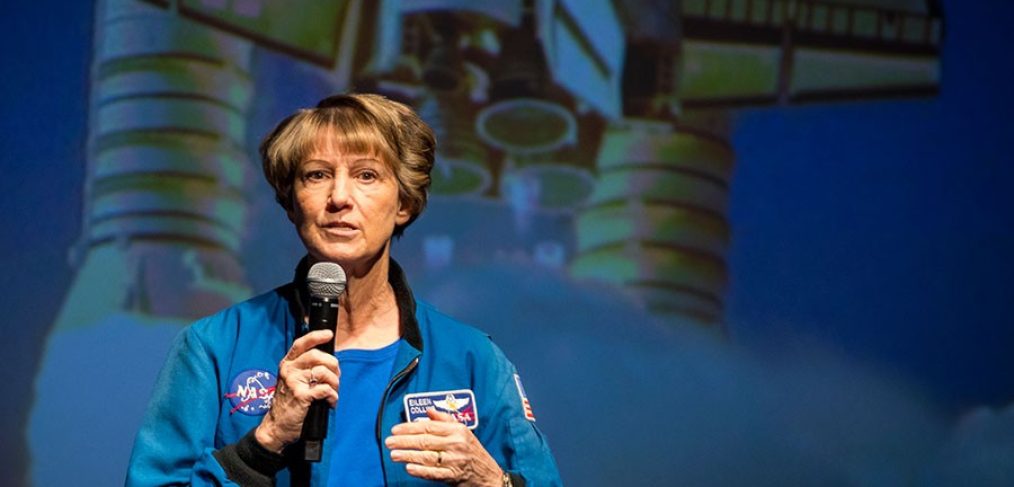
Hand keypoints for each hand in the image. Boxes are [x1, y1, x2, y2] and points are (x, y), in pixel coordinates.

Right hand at [255, 329, 339, 452]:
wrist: (277, 427)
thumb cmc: (288, 403)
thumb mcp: (290, 381)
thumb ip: (305, 368)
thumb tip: (329, 361)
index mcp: (287, 364)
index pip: (301, 344)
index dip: (316, 336)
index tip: (329, 334)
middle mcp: (289, 371)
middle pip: (317, 356)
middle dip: (333, 365)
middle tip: (336, 376)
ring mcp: (294, 383)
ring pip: (323, 372)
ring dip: (335, 382)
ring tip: (334, 391)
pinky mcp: (302, 397)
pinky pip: (325, 390)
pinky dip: (333, 396)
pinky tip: (331, 402)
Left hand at [385, 409, 503, 486]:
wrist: (488, 475)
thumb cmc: (473, 452)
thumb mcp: (463, 431)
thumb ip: (445, 420)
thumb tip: (428, 411)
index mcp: (457, 430)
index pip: (428, 427)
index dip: (409, 427)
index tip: (395, 429)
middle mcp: (456, 443)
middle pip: (425, 441)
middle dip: (404, 441)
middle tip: (389, 442)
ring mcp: (455, 460)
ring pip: (427, 456)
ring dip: (408, 455)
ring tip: (393, 455)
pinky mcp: (453, 475)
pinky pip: (433, 473)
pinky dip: (420, 470)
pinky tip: (408, 468)